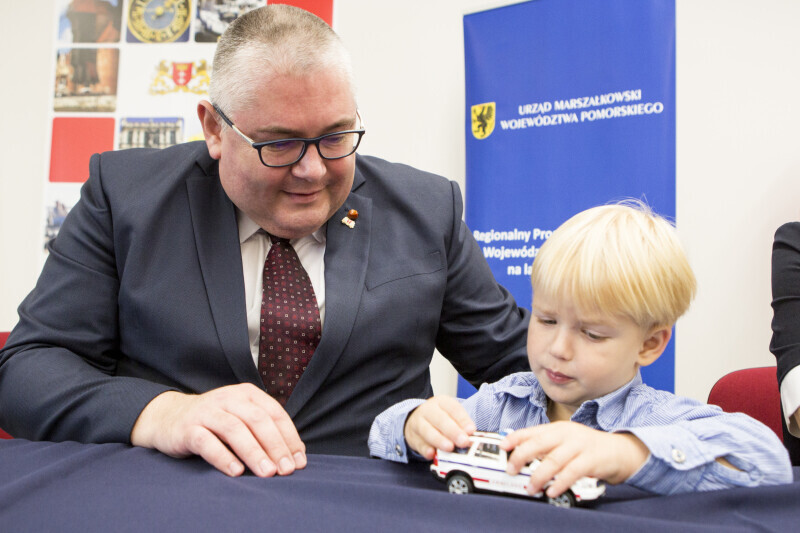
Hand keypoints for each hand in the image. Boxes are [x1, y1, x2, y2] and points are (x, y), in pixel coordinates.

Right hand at [130, 384, 305, 477]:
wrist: (170, 418)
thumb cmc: (215, 422)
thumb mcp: (242, 418)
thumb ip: (265, 432)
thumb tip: (295, 455)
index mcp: (247, 394)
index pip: (274, 413)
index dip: (289, 437)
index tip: (299, 460)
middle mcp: (228, 398)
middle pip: (257, 420)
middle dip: (275, 446)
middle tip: (287, 469)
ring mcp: (207, 411)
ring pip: (234, 430)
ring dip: (254, 452)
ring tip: (267, 473)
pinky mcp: (188, 428)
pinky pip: (207, 442)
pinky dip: (223, 457)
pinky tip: (236, 471)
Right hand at [403, 396, 475, 459]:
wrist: (417, 419)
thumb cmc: (440, 419)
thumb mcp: (452, 416)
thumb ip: (461, 424)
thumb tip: (470, 435)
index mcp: (441, 402)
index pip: (453, 408)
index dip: (463, 420)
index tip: (471, 431)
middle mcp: (428, 410)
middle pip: (440, 419)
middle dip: (453, 431)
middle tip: (463, 441)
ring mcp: (418, 423)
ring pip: (427, 430)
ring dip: (439, 440)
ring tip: (449, 448)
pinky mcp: (412, 437)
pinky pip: (418, 443)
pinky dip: (425, 449)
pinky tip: (432, 454)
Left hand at [500, 421, 648, 497]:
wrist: (618, 451)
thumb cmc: (586, 448)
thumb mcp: (564, 442)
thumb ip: (545, 447)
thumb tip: (519, 456)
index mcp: (557, 429)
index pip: (531, 431)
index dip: (515, 438)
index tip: (502, 446)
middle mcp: (566, 434)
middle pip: (539, 443)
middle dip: (521, 456)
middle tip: (511, 470)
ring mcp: (579, 446)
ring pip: (554, 459)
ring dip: (538, 475)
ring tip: (530, 487)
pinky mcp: (591, 459)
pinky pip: (572, 472)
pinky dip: (560, 482)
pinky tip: (551, 491)